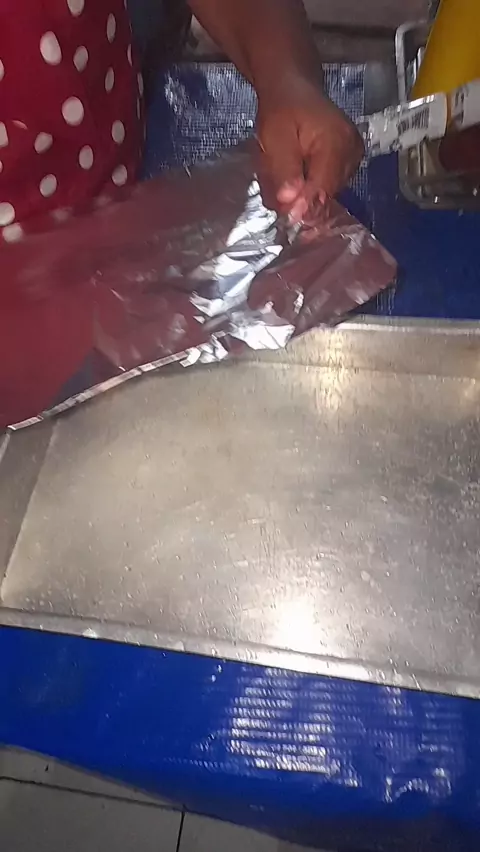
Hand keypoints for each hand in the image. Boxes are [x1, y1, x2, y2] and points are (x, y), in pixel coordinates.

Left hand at [256, 75, 363, 220]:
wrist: (293, 88)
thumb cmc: (282, 108)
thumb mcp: (275, 137)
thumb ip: (284, 170)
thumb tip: (290, 202)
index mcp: (337, 142)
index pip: (323, 188)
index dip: (303, 206)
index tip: (285, 218)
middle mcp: (351, 151)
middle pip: (326, 193)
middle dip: (301, 199)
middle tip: (277, 194)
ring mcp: (353, 156)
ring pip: (326, 192)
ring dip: (305, 193)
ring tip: (285, 177)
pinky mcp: (349, 160)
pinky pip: (329, 184)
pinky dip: (311, 185)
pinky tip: (298, 175)